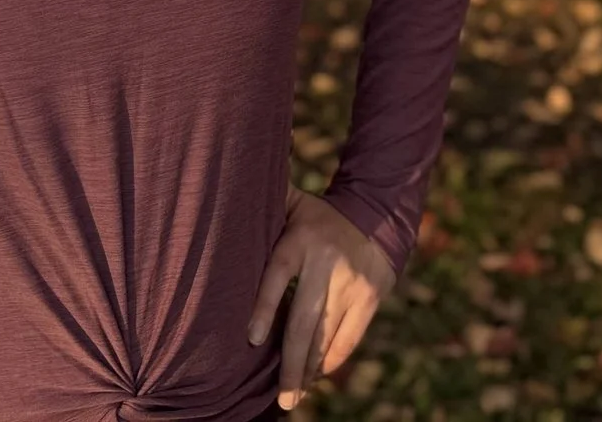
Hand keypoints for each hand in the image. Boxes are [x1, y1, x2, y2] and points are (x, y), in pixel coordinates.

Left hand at [246, 186, 395, 409]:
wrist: (378, 214)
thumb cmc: (320, 217)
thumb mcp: (293, 205)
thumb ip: (265, 209)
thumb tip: (224, 202)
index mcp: (300, 241)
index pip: (278, 276)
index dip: (264, 308)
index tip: (251, 340)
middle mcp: (325, 263)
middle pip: (304, 321)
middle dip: (290, 364)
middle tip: (281, 399)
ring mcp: (350, 283)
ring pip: (326, 336)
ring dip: (309, 369)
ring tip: (293, 395)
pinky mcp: (370, 297)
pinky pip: (350, 336)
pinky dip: (333, 359)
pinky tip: (318, 374)